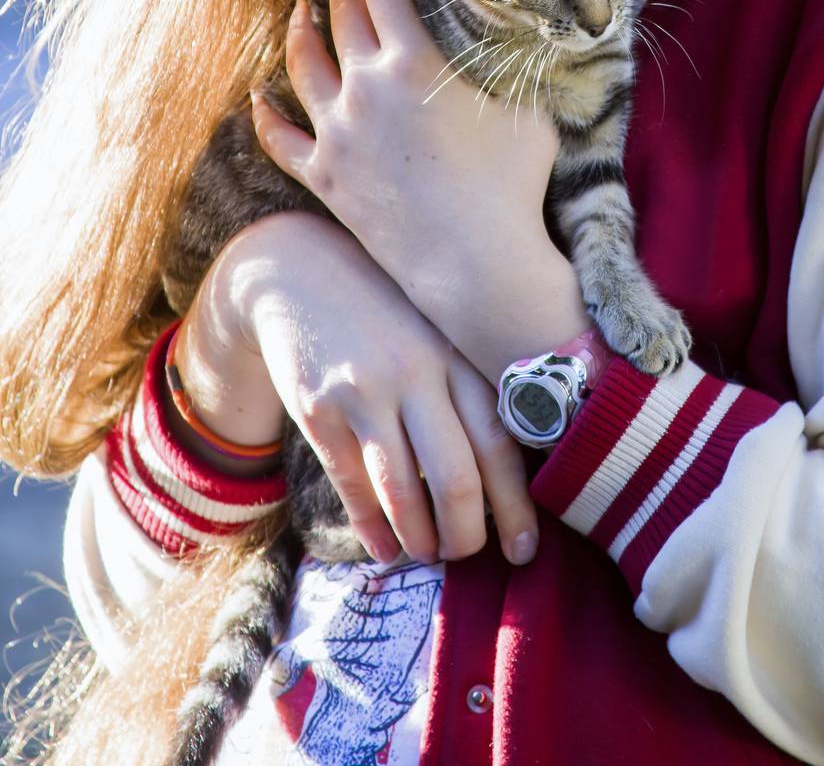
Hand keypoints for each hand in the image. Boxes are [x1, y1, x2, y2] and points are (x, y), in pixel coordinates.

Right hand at [182, 211, 542, 567]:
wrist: (297, 268)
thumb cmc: (385, 310)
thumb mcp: (437, 329)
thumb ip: (474, 383)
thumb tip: (520, 470)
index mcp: (457, 353)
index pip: (501, 441)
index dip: (517, 504)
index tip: (525, 549)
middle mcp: (417, 371)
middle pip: (458, 477)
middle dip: (467, 535)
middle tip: (469, 555)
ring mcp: (365, 390)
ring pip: (403, 491)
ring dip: (420, 539)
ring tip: (428, 554)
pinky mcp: (319, 408)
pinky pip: (352, 485)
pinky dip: (372, 528)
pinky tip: (384, 548)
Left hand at [250, 0, 591, 380]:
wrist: (477, 264)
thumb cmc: (515, 185)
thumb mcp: (526, 108)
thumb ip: (509, 68)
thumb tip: (520, 38)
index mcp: (413, 62)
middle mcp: (365, 89)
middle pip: (342, 15)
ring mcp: (337, 133)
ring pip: (301, 64)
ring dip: (300, 28)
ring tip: (301, 9)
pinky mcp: (323, 177)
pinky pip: (278, 137)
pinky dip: (266, 112)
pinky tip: (261, 95)